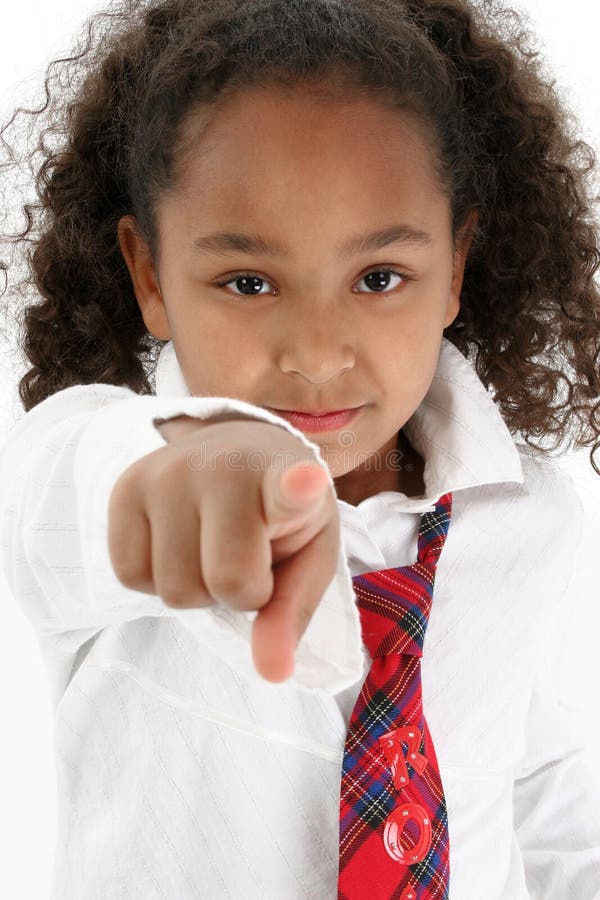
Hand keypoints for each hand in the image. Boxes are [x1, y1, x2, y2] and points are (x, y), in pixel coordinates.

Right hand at [107, 416, 339, 682]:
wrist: (236, 454)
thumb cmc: (279, 515)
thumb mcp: (306, 558)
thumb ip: (290, 613)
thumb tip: (271, 674)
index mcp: (282, 479)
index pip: (288, 488)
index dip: (298, 488)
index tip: (306, 480)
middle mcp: (220, 467)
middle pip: (222, 583)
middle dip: (238, 591)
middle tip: (247, 554)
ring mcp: (165, 473)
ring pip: (171, 590)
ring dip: (195, 587)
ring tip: (211, 546)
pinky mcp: (124, 488)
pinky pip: (129, 576)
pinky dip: (155, 579)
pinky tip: (178, 545)